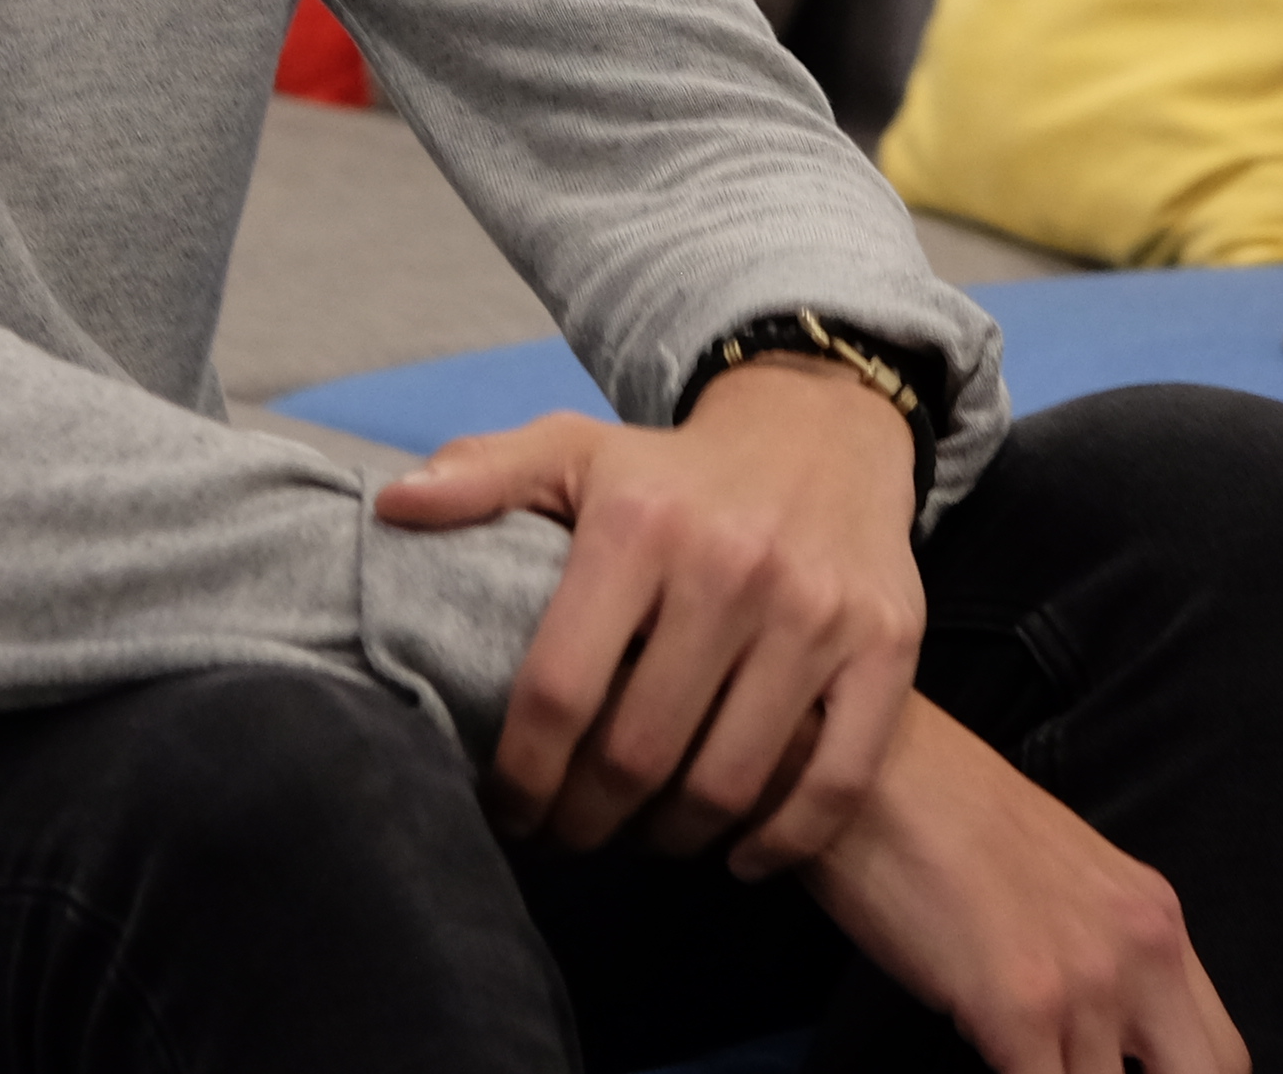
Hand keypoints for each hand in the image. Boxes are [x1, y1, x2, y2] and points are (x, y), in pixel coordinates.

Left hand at [371, 354, 920, 866]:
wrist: (826, 430)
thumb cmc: (678, 469)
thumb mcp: (576, 451)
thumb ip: (484, 478)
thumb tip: (395, 506)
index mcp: (641, 525)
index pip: (559, 692)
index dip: (522, 776)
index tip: (510, 808)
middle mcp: (731, 566)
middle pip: (637, 754)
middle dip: (587, 819)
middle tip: (572, 832)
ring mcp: (816, 610)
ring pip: (726, 782)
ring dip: (672, 837)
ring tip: (643, 833)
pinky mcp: (887, 645)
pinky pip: (830, 783)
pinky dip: (780, 840)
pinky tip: (740, 852)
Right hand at [801, 693, 1244, 1073]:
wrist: (876, 769)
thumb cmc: (945, 820)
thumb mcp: (1062, 884)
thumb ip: (1101, 958)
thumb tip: (1102, 1044)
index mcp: (1156, 918)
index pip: (1223, 1057)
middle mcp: (1144, 950)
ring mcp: (1088, 983)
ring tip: (1016, 1056)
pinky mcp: (1020, 1010)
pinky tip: (987, 1057)